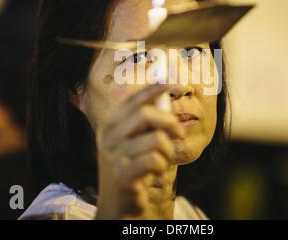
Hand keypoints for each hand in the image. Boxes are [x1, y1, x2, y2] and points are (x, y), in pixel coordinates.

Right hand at [94, 84, 183, 218]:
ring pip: (157, 139)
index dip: (155, 89)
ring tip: (163, 160)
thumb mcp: (136, 141)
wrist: (117, 203)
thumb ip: (148, 121)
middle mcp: (108, 136)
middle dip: (170, 122)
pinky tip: (155, 172)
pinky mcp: (122, 174)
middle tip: (179, 133)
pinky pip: (155, 159)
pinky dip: (162, 165)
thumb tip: (165, 96)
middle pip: (146, 113)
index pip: (134, 99)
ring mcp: (113, 155)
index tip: (175, 83)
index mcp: (111, 124)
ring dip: (168, 151)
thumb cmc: (132, 168)